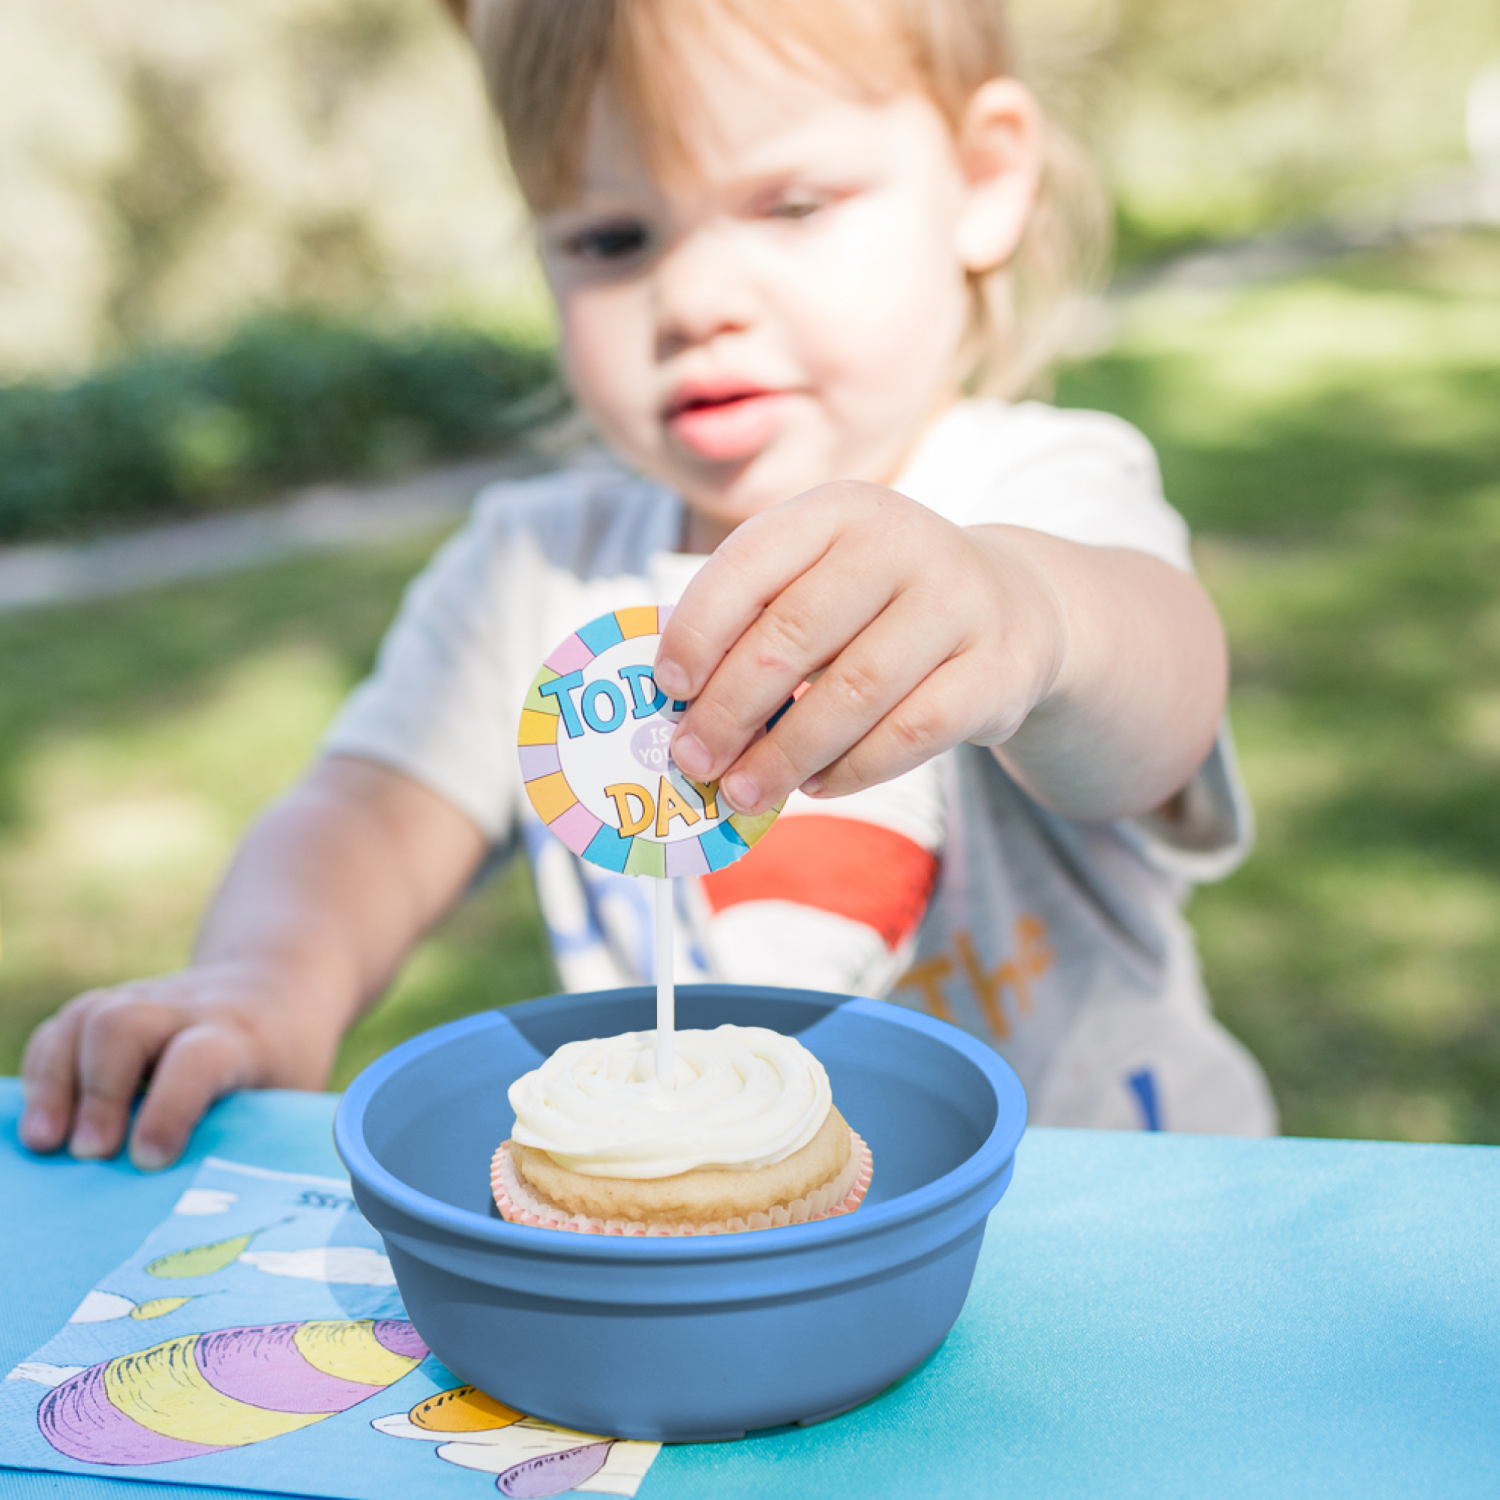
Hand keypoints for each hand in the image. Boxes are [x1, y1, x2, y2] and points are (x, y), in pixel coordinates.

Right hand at [19, 959, 335, 1170]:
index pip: (199, 1058)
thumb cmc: (283, 1063)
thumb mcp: (295, 1096)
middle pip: (126, 1024)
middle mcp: (188, 1011)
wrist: (275, 986)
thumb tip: (229, 1222)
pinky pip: (65, 1027)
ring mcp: (146, 1003)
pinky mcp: (113, 1007)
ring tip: (43, 1144)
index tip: (150, 1160)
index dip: (170, 1106)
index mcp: (240, 1038)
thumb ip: (262, 1142)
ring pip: (87, 1019)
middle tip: (90, 1154)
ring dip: (55, 1082)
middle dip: (98, 1091)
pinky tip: (40, 1120)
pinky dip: (43, 1071)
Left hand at [653, 482, 1067, 812]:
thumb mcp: (822, 579)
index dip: (699, 630)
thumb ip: (758, 623)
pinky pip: (912, 733)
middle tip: (694, 762)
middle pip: (795, 635)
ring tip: (743, 791)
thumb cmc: (879, 602)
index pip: (750, 563)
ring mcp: (958, 602)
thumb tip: (682, 710)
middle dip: (730, 710)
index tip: (668, 689)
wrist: (1012, 604)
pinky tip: (816, 785)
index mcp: (839, 509)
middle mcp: (902, 542)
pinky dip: (853, 769)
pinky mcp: (998, 667)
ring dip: (785, 754)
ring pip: (853, 693)